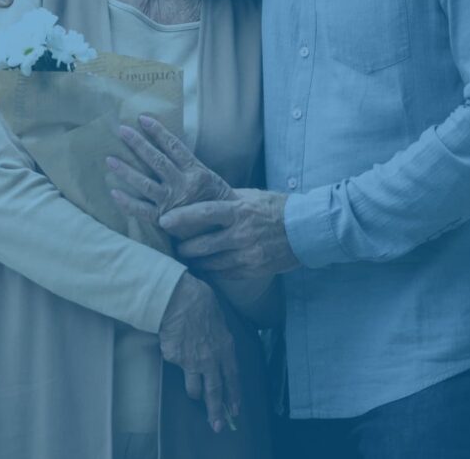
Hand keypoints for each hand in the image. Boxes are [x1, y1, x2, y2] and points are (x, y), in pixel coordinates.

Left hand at [108, 116, 234, 225]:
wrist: (226, 227)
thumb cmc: (214, 199)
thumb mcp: (208, 177)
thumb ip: (188, 166)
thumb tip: (165, 147)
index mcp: (196, 171)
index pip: (174, 146)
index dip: (158, 132)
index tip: (143, 119)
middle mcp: (183, 184)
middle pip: (157, 161)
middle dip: (138, 144)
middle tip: (122, 130)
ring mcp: (172, 202)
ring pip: (145, 183)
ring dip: (126, 171)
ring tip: (110, 159)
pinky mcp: (163, 219)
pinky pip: (141, 210)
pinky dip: (126, 202)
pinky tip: (113, 192)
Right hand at [159, 273, 240, 432]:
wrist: (178, 298)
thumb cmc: (200, 301)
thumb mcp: (219, 318)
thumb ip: (219, 337)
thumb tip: (217, 344)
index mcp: (225, 348)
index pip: (233, 377)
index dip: (234, 394)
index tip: (235, 409)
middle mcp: (210, 359)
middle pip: (214, 392)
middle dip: (216, 411)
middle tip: (218, 425)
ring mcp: (191, 362)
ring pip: (194, 388)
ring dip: (195, 392)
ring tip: (195, 394)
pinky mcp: (174, 359)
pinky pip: (176, 364)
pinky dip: (176, 358)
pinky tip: (174, 346)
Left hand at [161, 190, 299, 280]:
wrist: (306, 229)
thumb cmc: (276, 207)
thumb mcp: (251, 196)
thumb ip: (227, 199)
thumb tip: (201, 196)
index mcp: (240, 211)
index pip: (205, 214)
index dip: (182, 218)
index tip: (164, 221)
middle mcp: (242, 234)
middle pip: (202, 244)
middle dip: (184, 247)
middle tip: (174, 245)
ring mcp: (248, 255)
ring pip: (211, 263)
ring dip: (195, 261)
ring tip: (186, 258)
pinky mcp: (253, 270)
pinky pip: (225, 274)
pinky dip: (212, 271)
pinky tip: (204, 268)